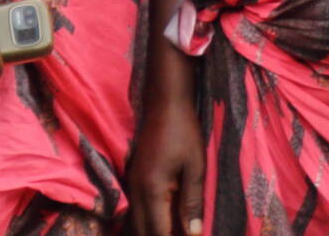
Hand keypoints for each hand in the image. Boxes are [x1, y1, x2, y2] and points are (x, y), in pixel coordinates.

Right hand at [124, 83, 204, 235]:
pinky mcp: (134, 179)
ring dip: (152, 232)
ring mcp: (132, 184)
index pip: (158, 232)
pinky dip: (148, 222)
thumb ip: (192, 203)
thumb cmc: (184, 133)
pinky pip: (136, 210)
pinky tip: (164, 223)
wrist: (165, 105)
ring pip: (135, 222)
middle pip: (142, 232)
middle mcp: (136, 191)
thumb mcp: (195, 168)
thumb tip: (194, 234)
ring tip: (173, 231)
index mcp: (152, 190)